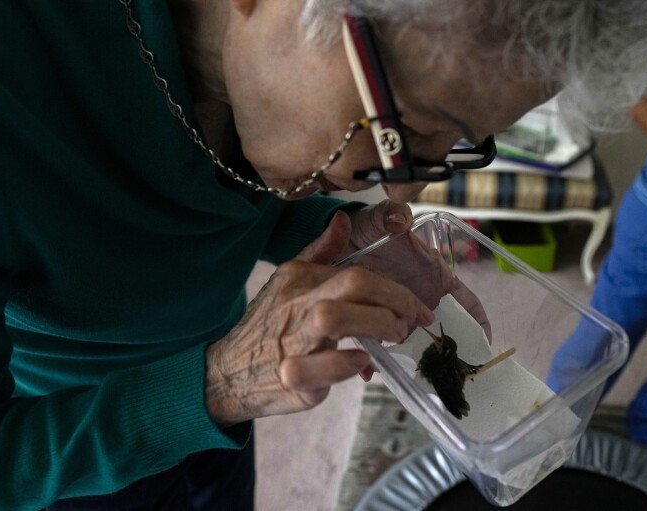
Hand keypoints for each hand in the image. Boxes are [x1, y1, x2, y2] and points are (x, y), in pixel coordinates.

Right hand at [204, 211, 434, 425]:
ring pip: (332, 319)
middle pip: (352, 285)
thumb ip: (320, 252)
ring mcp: (291, 341)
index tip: (416, 307)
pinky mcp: (291, 378)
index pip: (356, 272)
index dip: (395, 289)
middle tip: (412, 321)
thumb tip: (343, 221)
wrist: (229, 371)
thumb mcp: (289, 281)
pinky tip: (362, 362)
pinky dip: (345, 363)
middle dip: (394, 300)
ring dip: (375, 325)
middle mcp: (295, 305)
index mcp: (298, 278)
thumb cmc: (268, 326)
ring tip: (393, 337)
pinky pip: (317, 367)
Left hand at [340, 204, 490, 385]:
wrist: (339, 237)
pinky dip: (376, 357)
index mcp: (433, 273)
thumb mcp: (382, 217)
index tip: (484, 341)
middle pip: (442, 330)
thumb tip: (400, 220)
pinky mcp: (374, 320)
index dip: (477, 320)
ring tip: (407, 376)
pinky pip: (379, 343)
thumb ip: (393, 214)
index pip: (465, 300)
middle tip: (445, 371)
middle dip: (445, 352)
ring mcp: (398, 311)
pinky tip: (369, 370)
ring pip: (410, 342)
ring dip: (409, 359)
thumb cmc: (370, 226)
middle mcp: (420, 296)